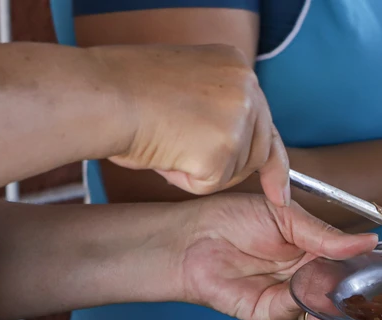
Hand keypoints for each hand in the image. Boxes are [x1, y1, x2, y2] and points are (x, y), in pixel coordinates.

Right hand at [93, 44, 290, 206]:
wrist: (102, 95)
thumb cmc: (123, 90)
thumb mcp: (183, 85)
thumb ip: (212, 106)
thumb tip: (228, 146)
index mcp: (235, 65)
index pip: (264, 118)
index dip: (272, 160)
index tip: (279, 191)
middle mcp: (247, 87)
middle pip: (257, 150)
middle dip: (230, 169)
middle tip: (188, 159)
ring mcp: (239, 118)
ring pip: (233, 171)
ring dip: (199, 170)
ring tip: (164, 141)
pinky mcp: (225, 149)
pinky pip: (210, 184)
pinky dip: (184, 180)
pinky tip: (163, 154)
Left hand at [177, 193, 377, 319]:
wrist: (191, 237)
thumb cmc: (231, 219)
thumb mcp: (288, 217)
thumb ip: (327, 235)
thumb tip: (368, 241)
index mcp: (315, 252)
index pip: (352, 266)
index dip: (371, 270)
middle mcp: (306, 278)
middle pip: (343, 294)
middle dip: (361, 293)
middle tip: (380, 286)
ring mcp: (289, 298)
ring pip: (325, 310)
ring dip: (335, 302)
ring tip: (345, 288)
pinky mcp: (269, 313)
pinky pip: (296, 313)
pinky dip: (304, 302)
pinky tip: (305, 285)